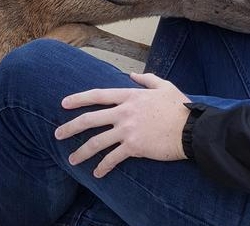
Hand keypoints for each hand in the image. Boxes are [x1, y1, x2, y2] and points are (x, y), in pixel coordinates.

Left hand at [54, 73, 189, 177]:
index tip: (64, 103)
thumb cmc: (179, 107)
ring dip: (81, 152)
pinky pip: (112, 158)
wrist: (191, 128)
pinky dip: (103, 167)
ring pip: (96, 142)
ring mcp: (127, 130)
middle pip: (90, 119)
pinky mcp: (134, 147)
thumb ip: (147, 79)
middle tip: (58, 134)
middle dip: (70, 127)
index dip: (79, 98)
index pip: (98, 95)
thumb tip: (132, 76)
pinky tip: (97, 173)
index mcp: (130, 96)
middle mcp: (124, 112)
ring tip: (72, 159)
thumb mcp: (164, 86)